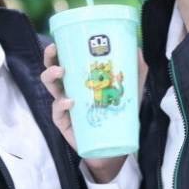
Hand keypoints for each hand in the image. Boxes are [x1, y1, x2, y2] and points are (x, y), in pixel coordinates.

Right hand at [41, 43, 144, 182]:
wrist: (114, 147)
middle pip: (51, 71)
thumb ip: (136, 71)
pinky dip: (62, 104)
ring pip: (51, 88)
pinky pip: (58, 112)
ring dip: (52, 77)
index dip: (58, 51)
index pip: (64, 61)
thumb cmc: (117, 114)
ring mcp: (64, 107)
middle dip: (49, 59)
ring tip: (61, 71)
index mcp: (79, 80)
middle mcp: (68, 90)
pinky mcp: (64, 123)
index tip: (58, 41)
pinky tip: (71, 102)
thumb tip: (138, 49)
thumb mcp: (130, 91)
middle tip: (54, 52)